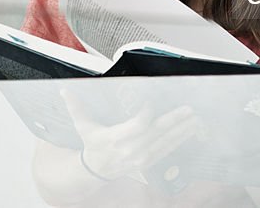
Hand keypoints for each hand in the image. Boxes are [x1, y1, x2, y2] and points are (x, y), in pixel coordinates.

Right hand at [60, 88, 202, 181]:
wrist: (96, 169)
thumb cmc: (92, 144)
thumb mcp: (82, 125)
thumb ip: (76, 106)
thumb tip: (65, 91)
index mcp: (116, 138)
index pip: (137, 125)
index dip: (146, 113)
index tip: (151, 101)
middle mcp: (131, 149)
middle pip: (156, 134)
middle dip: (174, 121)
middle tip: (188, 109)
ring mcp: (141, 157)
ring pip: (165, 143)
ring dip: (182, 131)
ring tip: (194, 119)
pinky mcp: (148, 161)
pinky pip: (167, 151)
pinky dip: (179, 141)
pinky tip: (189, 132)